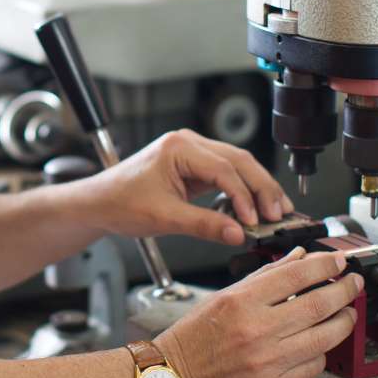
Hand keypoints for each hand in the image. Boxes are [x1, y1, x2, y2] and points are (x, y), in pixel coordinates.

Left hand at [75, 128, 292, 245]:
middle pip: (238, 160)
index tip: (255, 220)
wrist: (98, 203)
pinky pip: (225, 174)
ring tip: (275, 211)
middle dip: (261, 187)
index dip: (244, 195)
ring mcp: (190, 153)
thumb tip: (237, 234)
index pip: (223, 168)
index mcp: (178, 148)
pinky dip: (241, 190)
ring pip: (236, 165)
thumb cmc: (120, 203)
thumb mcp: (163, 218)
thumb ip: (203, 225)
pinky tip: (253, 208)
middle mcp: (187, 144)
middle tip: (279, 213)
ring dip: (256, 188)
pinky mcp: (192, 166)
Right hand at [153, 248, 363, 377]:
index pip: (294, 275)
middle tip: (353, 284)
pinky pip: (313, 366)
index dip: (323, 265)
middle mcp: (256, 330)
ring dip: (342, 322)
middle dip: (344, 291)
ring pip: (324, 337)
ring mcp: (268, 360)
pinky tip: (320, 343)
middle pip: (317, 304)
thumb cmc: (191, 341)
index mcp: (239, 302)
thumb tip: (294, 260)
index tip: (338, 262)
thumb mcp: (220, 299)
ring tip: (347, 313)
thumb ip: (260, 279)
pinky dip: (322, 352)